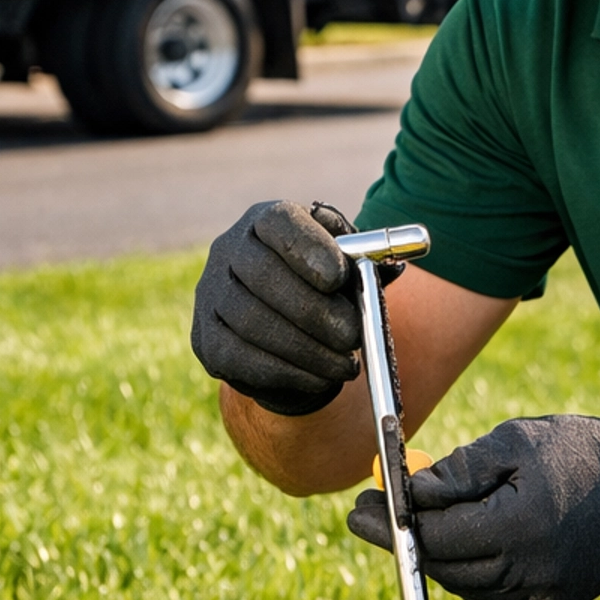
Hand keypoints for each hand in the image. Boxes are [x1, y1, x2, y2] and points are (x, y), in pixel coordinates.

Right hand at [192, 199, 361, 416]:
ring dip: (307, 349)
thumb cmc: (322, 286)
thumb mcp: (346, 264)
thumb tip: (393, 267)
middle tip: (353, 335)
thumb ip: (367, 261)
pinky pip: (242, 359)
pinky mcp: (206, 340)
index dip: (307, 248)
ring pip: (253, 323)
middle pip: (262, 275)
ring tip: (346, 364)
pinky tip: (320, 378)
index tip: (339, 277)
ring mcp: (210, 296)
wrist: (286, 328)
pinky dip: (287, 372)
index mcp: (265, 221)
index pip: (279, 222)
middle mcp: (228, 251)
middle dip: (314, 311)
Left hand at [347, 413, 599, 599]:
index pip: (434, 537)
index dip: (392, 525)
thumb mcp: (515, 442)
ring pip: (464, 585)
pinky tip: (459, 543)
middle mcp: (528, 572)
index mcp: (518, 527)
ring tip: (415, 524)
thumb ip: (460, 470)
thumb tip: (410, 492)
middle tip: (372, 517)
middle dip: (403, 543)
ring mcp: (542, 595)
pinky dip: (468, 571)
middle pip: (443, 568)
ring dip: (434, 558)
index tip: (360, 508)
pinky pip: (492, 593)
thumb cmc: (579, 452)